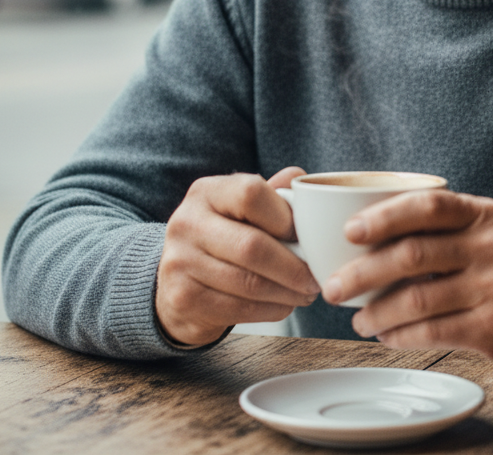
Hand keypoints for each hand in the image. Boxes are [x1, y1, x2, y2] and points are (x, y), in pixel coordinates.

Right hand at [155, 167, 319, 346]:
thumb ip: (273, 193)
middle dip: (293, 267)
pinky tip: (284, 304)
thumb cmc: (225, 235)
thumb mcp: (241, 206)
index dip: (285, 217)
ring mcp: (180, 262)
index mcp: (207, 192)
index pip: (251, 194)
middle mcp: (187, 223)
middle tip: (315, 277)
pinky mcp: (183, 299)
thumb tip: (304, 183)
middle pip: (252, 246)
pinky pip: (239, 308)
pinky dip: (271, 310)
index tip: (305, 236)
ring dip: (287, 292)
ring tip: (306, 292)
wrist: (178, 278)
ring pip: (249, 283)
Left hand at [321, 191, 492, 367]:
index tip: (348, 231)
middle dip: (363, 272)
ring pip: (417, 299)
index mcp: (480, 213)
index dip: (384, 217)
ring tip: (357, 319)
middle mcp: (489, 246)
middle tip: (332, 286)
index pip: (428, 206)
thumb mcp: (483, 227)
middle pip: (413, 254)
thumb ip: (438, 224)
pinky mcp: (492, 327)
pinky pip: (433, 332)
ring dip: (377, 312)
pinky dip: (401, 336)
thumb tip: (363, 233)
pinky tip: (386, 336)